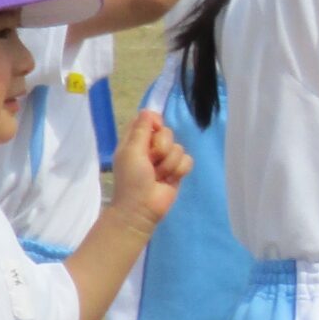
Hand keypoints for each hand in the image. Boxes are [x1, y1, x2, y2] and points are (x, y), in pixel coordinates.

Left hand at [110, 109, 191, 228]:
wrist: (142, 208)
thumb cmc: (132, 180)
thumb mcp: (131, 151)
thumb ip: (141, 130)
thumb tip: (149, 111)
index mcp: (135, 141)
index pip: (148, 119)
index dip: (154, 122)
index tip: (155, 129)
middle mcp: (150, 147)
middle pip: (167, 132)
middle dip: (162, 147)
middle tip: (152, 161)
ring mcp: (165, 160)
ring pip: (178, 147)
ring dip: (169, 163)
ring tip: (158, 176)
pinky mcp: (177, 171)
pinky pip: (187, 160)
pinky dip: (179, 170)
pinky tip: (170, 180)